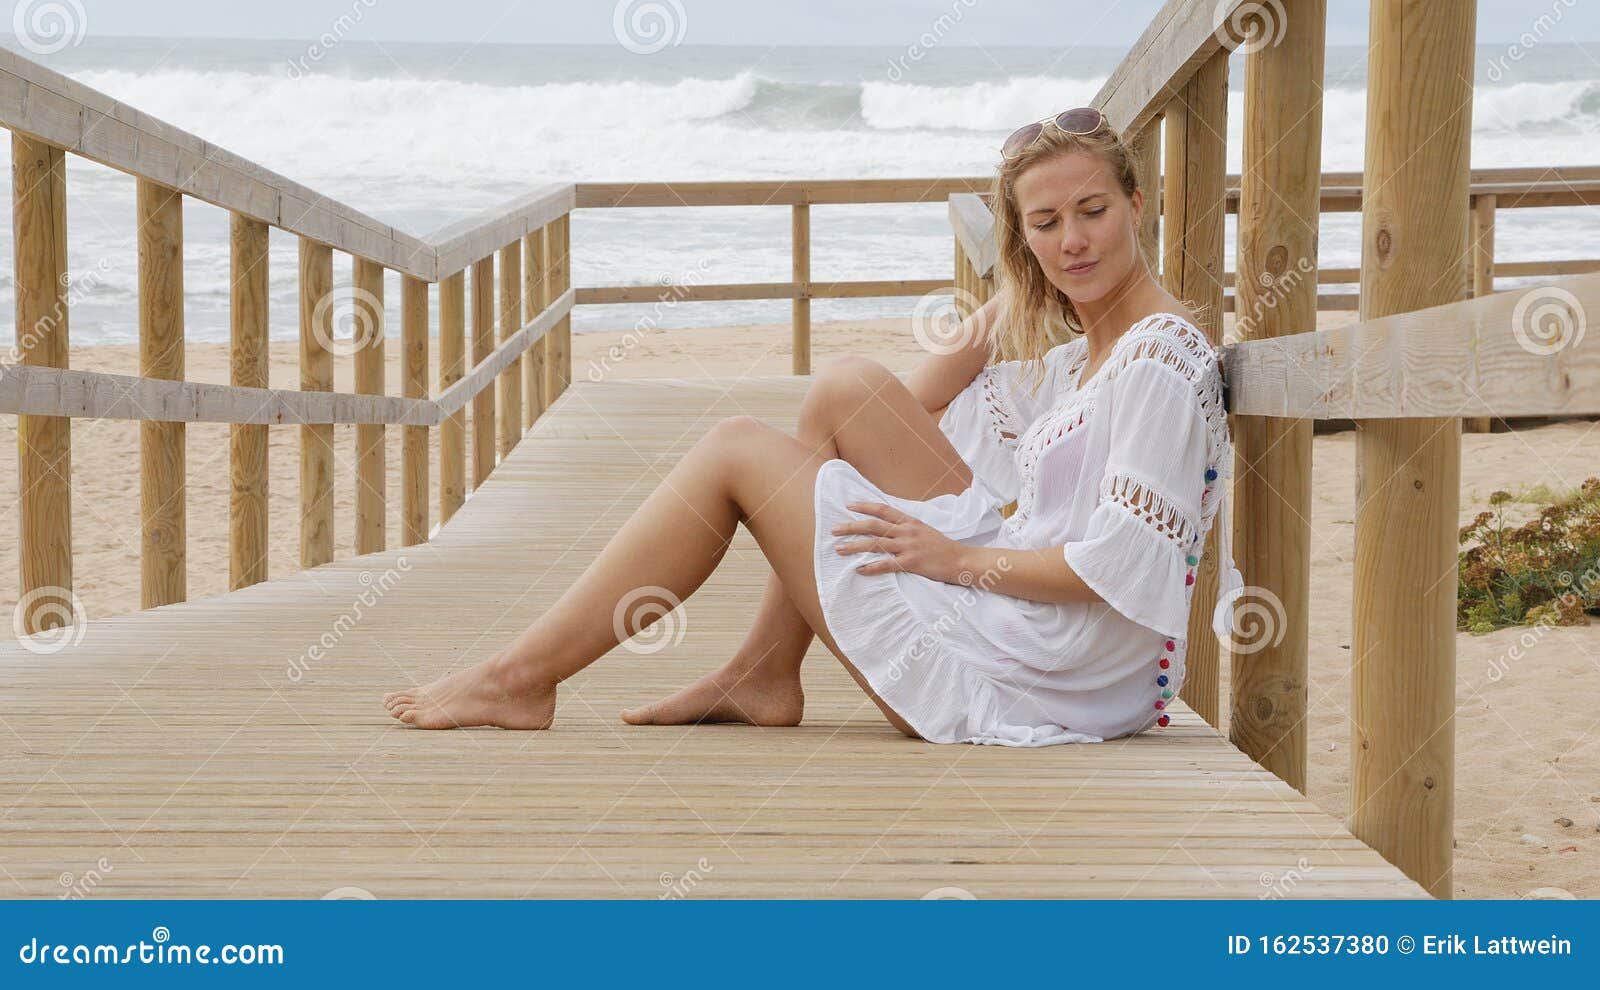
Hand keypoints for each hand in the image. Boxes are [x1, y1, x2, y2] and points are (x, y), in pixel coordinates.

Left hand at [831, 501, 973, 584]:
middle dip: (851, 527)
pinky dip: (871, 567)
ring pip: (875, 544)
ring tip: (839, 549)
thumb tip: (889, 526)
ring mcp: (908, 546)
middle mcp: (906, 531)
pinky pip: (886, 564)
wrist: (961, 560)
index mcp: (910, 521)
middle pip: (873, 525)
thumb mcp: (925, 530)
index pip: (883, 509)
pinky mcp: (911, 562)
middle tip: (833, 530)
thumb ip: (907, 527)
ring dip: (854, 546)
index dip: (864, 506)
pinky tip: (859, 569)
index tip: (848, 505)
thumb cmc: (942, 547)